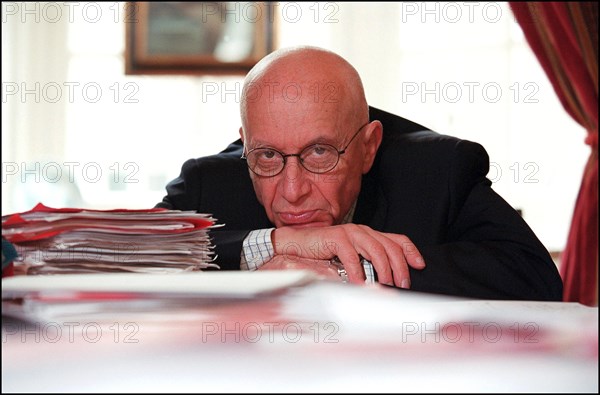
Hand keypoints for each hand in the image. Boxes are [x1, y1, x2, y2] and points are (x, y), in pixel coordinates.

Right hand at [271, 224, 425, 287]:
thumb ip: (367, 265)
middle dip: (400, 267)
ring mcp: (350, 232)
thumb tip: (386, 281)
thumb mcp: (351, 259)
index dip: (411, 251)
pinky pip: (352, 257)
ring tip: (384, 284)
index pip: (397, 239)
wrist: (298, 244)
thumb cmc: (323, 253)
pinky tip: (359, 283)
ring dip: (383, 270)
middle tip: (402, 283)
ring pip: (375, 250)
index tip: (420, 265)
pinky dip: (357, 272)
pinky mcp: (336, 237)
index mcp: (369, 234)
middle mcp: (362, 231)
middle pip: (390, 246)